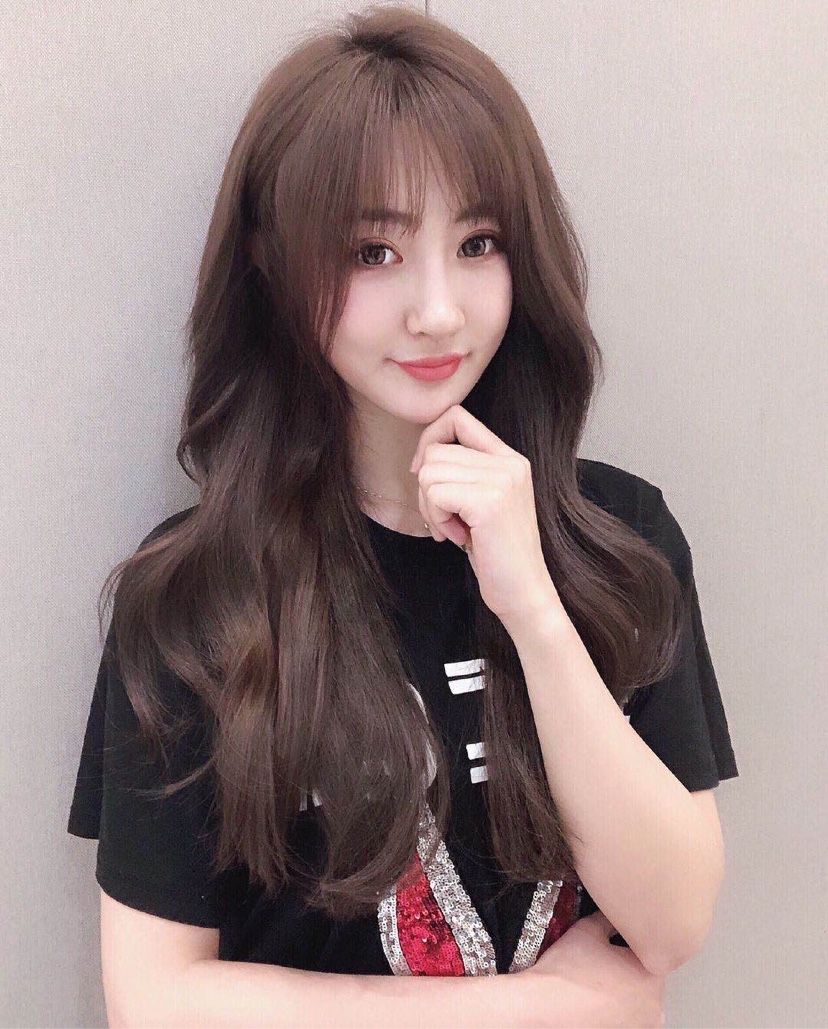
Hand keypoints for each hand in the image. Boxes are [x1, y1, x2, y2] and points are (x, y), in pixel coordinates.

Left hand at [409, 404, 562, 628]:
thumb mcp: (483, 502)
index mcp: (509, 458)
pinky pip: (434, 494)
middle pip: (435, 450)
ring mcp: (501, 480)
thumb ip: (464, 472)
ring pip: (429, 472)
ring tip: (455, 529)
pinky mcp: (488, 502)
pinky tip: (456, 537)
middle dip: (428, 489)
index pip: (456, 416)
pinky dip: (436, 519)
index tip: (423, 472)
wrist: (523, 591)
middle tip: (447, 519)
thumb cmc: (497, 553)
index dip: (429, 439)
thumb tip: (422, 458)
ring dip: (431, 508)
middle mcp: (509, 463)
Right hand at [518, 911, 666, 1027]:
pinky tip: (597, 997)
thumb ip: (610, 917)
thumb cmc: (566, 972)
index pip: (652, 950)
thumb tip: (617, 910)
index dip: (632, 941)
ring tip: (599, 979)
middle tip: (604, 960)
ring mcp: (641, 1026)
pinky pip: (628, 1015)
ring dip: (626, 987)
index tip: (616, 940)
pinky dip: (617, 1006)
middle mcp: (654, 1007)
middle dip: (630, 965)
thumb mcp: (589, 928)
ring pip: (639, 997)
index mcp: (651, 977)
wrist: (544, 1005)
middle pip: (647, 976)